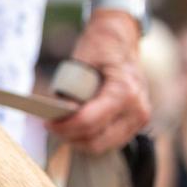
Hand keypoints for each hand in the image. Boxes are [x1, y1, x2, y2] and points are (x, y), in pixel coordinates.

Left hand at [46, 10, 150, 153]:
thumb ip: (72, 88)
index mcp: (124, 91)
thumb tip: (59, 112)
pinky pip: (111, 141)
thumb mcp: (80, 61)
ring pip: (104, 146)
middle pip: (97, 140)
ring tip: (62, 127)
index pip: (90, 122)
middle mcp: (137, 108)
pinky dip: (91, 138)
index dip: (65, 126)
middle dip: (70, 136)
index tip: (46, 123)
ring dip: (80, 140)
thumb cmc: (99, 47)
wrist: (121, 40)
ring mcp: (140, 118)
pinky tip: (76, 128)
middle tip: (51, 126)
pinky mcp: (137, 123)